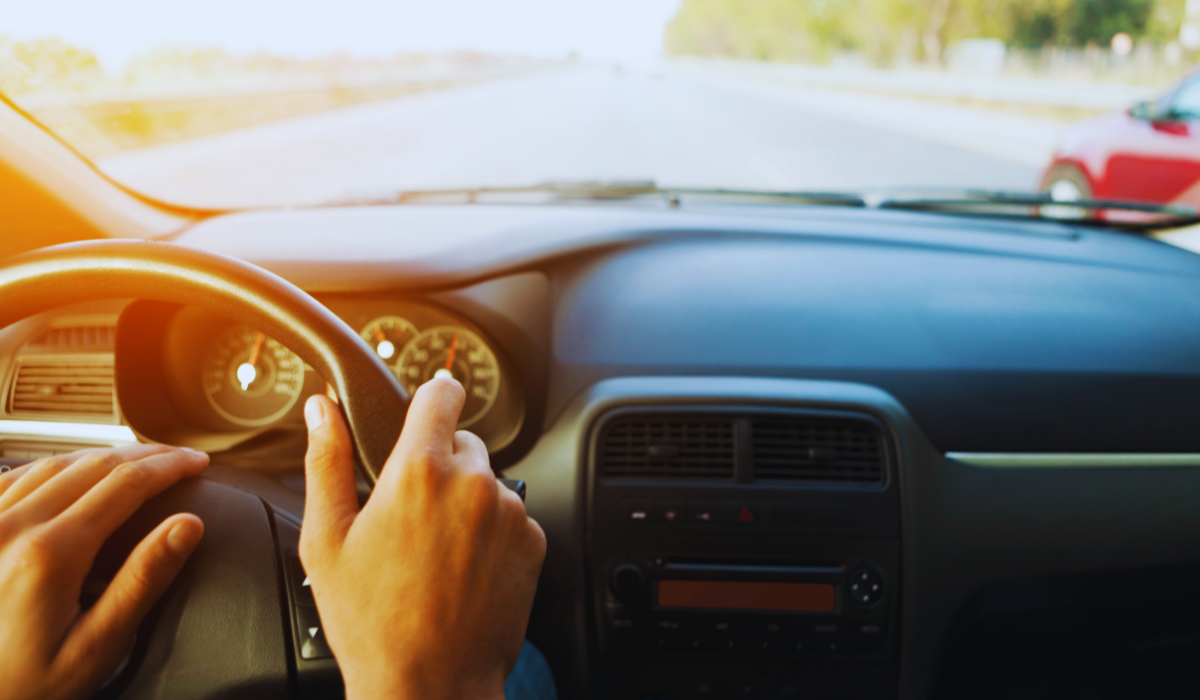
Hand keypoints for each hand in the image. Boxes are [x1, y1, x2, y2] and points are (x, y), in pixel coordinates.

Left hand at [0, 444, 208, 699]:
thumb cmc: (27, 686)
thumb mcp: (96, 646)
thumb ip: (141, 581)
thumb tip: (188, 525)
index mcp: (51, 553)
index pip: (127, 484)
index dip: (169, 466)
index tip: (199, 462)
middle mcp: (13, 526)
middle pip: (93, 464)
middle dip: (144, 455)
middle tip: (180, 457)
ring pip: (54, 464)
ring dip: (103, 456)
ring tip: (138, 461)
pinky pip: (15, 477)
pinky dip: (54, 467)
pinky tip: (75, 471)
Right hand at [300, 379, 546, 699]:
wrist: (430, 683)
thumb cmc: (373, 620)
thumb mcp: (328, 539)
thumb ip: (327, 462)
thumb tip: (323, 410)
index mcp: (419, 471)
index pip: (440, 394)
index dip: (434, 391)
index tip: (434, 394)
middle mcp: (473, 482)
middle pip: (463, 443)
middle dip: (440, 464)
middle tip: (411, 515)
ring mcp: (509, 512)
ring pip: (488, 482)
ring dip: (467, 500)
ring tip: (435, 551)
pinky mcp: (534, 542)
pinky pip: (511, 517)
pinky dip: (491, 532)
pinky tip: (463, 568)